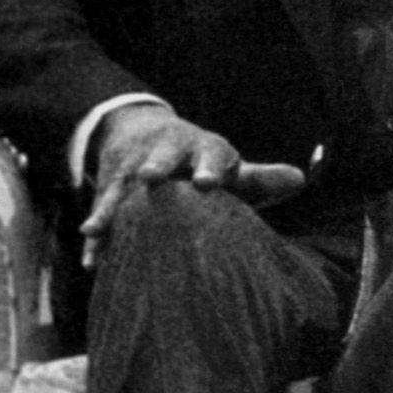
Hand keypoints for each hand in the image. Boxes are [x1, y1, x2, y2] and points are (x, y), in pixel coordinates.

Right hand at [81, 106, 301, 266]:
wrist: (146, 133)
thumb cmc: (203, 162)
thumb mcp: (229, 167)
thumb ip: (260, 179)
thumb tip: (300, 178)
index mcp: (204, 149)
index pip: (213, 153)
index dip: (211, 166)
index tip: (208, 182)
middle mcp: (168, 153)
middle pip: (162, 157)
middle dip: (158, 165)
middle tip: (151, 177)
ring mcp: (134, 169)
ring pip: (122, 187)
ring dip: (111, 206)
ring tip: (96, 229)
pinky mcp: (110, 186)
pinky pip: (101, 210)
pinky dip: (97, 235)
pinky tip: (93, 259)